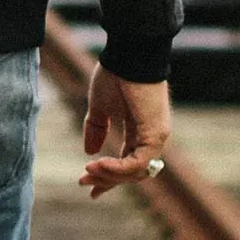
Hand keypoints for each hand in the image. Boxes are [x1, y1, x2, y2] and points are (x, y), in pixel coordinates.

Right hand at [79, 66, 170, 198]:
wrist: (128, 54)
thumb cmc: (116, 74)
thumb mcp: (100, 106)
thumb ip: (96, 128)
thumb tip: (89, 151)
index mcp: (139, 131)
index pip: (126, 162)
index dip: (107, 175)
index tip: (87, 184)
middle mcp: (151, 137)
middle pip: (132, 172)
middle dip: (107, 180)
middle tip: (84, 182)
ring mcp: (156, 137)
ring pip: (135, 172)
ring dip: (110, 175)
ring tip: (89, 170)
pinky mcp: (155, 134)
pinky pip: (137, 163)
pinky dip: (117, 168)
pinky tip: (98, 164)